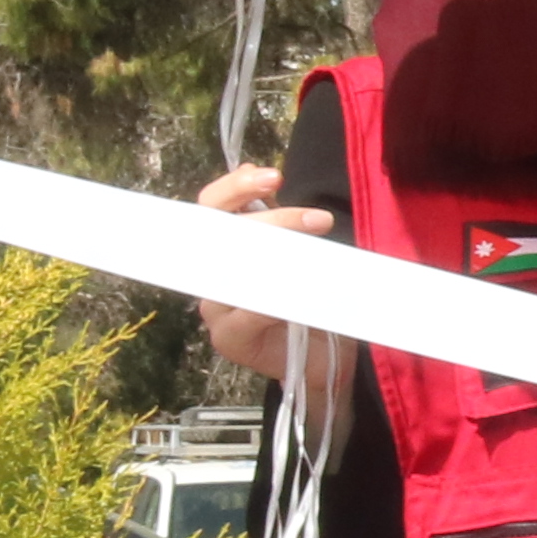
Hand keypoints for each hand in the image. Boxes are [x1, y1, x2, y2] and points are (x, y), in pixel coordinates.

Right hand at [187, 161, 344, 401]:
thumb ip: (282, 227)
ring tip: (319, 254)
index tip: (272, 177)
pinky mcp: (229, 340)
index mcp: (223, 248)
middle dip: (273, 221)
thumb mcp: (298, 257)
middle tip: (319, 220)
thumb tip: (265, 179)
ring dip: (278, 256)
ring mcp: (216, 308)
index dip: (235, 188)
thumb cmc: (311, 302)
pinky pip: (246, 314)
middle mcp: (211, 274)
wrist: (325, 360)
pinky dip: (271, 300)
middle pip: (221, 235)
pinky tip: (297, 292)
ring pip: (234, 271)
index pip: (214, 208)